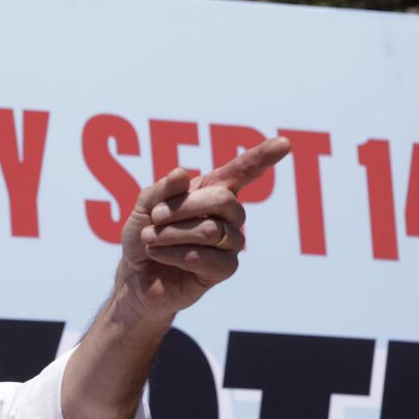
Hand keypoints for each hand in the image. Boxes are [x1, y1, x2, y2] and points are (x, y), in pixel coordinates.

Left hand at [117, 136, 290, 326]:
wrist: (134, 276)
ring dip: (171, 233)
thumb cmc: (144, 235)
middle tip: (154, 217)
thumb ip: (162, 189)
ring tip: (149, 238)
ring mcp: (229, 243)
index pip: (242, 171)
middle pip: (222, 200)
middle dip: (182, 207)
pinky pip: (208, 259)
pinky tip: (159, 254)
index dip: (262, 157)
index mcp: (211, 191)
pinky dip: (175, 254)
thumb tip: (183, 173)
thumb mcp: (145, 206)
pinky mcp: (223, 270)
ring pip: (211, 231)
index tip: (284, 143)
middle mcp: (228, 215)